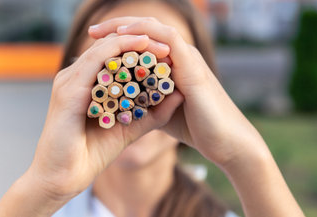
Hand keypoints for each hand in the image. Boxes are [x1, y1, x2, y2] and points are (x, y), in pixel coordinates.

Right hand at [29, 33, 183, 199]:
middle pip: (108, 46)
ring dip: (132, 43)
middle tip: (166, 45)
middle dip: (140, 42)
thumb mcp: (129, 128)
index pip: (112, 55)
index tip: (167, 52)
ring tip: (159, 46)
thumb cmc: (91, 154)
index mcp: (84, 83)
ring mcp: (68, 82)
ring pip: (102, 49)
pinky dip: (118, 52)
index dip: (140, 49)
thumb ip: (151, 113)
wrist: (62, 178)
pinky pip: (94, 62)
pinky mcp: (68, 91)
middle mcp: (74, 77)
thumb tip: (178, 95)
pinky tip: (140, 51)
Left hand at [89, 17, 267, 167]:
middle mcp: (178, 55)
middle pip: (143, 29)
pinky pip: (166, 38)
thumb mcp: (160, 110)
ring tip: (100, 31)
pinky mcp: (192, 64)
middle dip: (115, 27)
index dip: (117, 39)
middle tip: (91, 31)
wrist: (224, 142)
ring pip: (152, 28)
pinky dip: (144, 33)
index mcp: (171, 64)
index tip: (92, 43)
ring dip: (124, 25)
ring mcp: (186, 57)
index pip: (141, 42)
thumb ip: (143, 101)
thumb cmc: (195, 127)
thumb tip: (121, 102)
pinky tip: (123, 36)